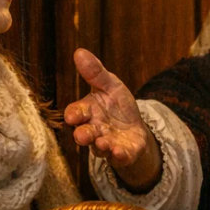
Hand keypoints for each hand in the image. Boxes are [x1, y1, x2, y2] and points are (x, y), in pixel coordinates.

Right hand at [65, 49, 160, 190]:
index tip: (74, 116)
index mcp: (88, 112)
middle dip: (82, 135)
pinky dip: (119, 156)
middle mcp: (93, 130)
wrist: (135, 126)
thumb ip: (96, 73)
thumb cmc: (117, 105)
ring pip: (99, 148)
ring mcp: (106, 143)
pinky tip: (120, 152)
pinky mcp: (122, 154)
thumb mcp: (110, 85)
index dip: (74, 115)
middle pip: (84, 134)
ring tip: (104, 143)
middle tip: (83, 135)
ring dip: (101, 145)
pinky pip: (119, 158)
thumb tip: (79, 52)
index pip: (75, 114)